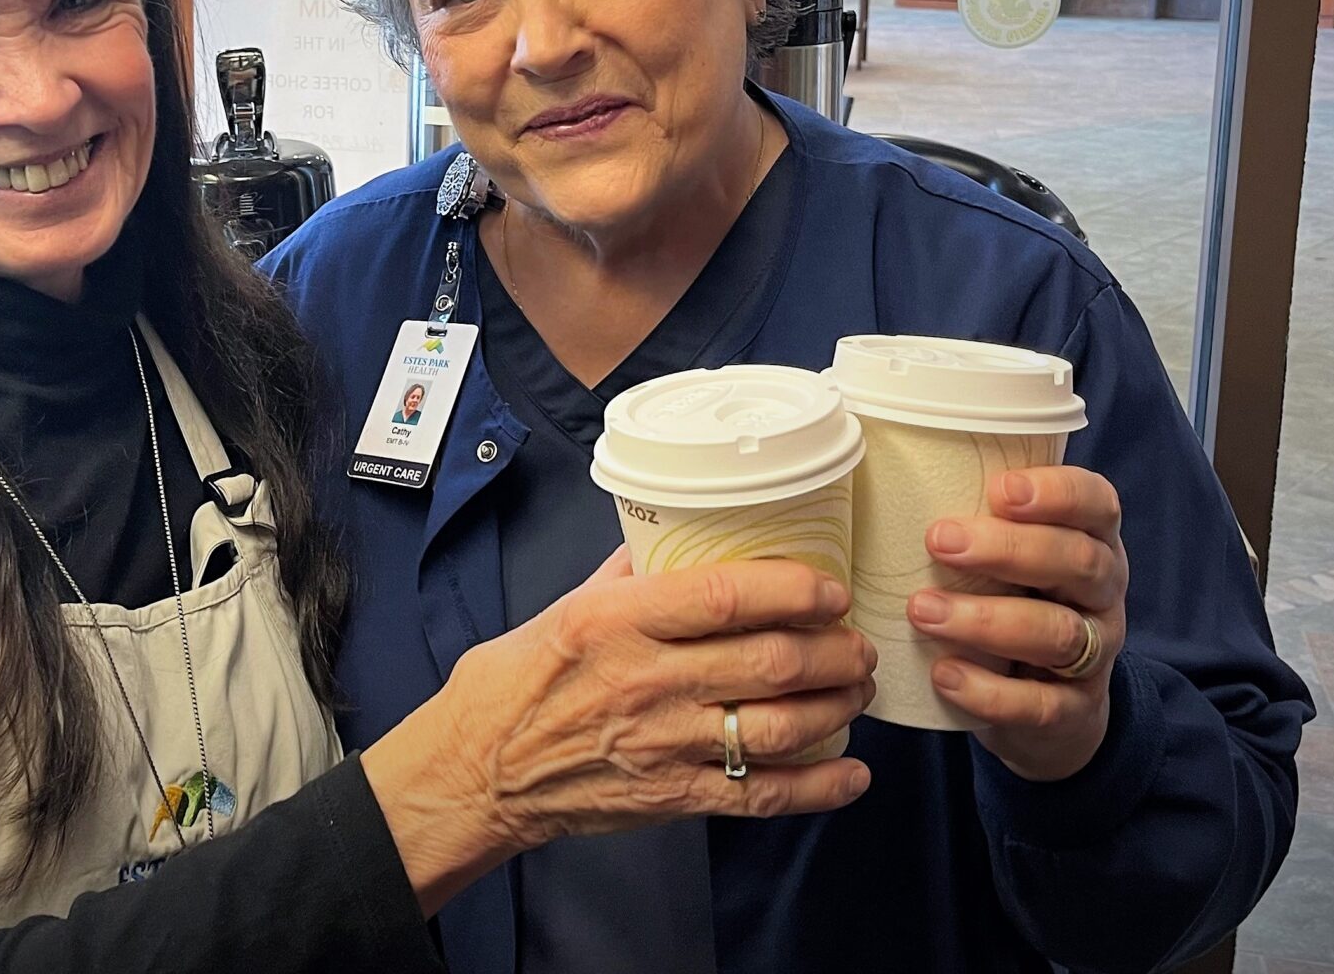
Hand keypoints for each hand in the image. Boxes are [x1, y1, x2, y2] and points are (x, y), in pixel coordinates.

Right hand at [363, 550, 876, 914]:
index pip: (725, 596)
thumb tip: (674, 534)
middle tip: (857, 642)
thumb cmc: (513, 684)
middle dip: (835, 650)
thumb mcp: (561, 609)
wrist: (477, 772)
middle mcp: (646, 681)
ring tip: (855, 690)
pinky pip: (762, 796)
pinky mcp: (672, 798)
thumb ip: (625, 576)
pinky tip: (853, 773)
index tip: (830, 588)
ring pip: (780, 726)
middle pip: (770, 661)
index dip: (793, 589)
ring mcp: (663, 745)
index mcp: (617, 622)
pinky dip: (819, 788)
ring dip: (836, 706)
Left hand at [906, 466, 1127, 782]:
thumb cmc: (1014, 606)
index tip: (999, 489)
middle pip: (1078, 563)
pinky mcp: (1072, 711)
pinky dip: (990, 692)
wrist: (1050, 713)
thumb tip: (879, 465)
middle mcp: (1102, 595)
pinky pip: (1040, 704)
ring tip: (922, 610)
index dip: (1057, 493)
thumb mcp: (1008, 562)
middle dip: (1009, 549)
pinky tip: (944, 675)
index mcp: (1092, 541)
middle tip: (938, 540)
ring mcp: (1095, 655)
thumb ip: (974, 520)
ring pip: (1057, 633)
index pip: (1096, 503)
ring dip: (986, 620)